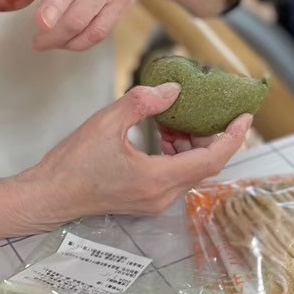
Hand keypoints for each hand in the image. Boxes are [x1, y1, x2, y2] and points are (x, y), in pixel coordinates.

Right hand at [23, 84, 251, 226]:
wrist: (50, 196)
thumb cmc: (73, 163)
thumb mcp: (107, 122)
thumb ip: (142, 103)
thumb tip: (173, 91)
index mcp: (158, 179)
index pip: (211, 159)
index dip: (232, 137)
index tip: (244, 117)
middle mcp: (162, 196)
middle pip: (204, 166)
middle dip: (210, 136)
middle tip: (207, 109)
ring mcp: (155, 202)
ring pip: (190, 171)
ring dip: (191, 144)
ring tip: (178, 118)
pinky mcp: (146, 201)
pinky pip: (175, 177)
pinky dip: (177, 154)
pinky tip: (163, 134)